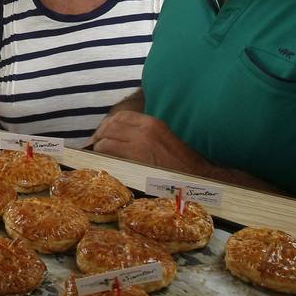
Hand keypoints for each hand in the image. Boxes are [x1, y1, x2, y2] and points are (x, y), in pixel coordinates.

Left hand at [88, 110, 213, 174]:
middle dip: (100, 134)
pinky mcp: (136, 156)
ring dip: (99, 146)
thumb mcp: (164, 140)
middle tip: (97, 146)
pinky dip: (101, 155)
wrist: (199, 179)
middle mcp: (145, 128)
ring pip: (106, 137)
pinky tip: (104, 162)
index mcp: (153, 123)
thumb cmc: (182, 165)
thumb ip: (145, 135)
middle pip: (110, 124)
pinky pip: (107, 150)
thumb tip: (122, 138)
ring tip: (100, 155)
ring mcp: (140, 142)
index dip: (109, 125)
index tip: (104, 135)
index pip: (121, 116)